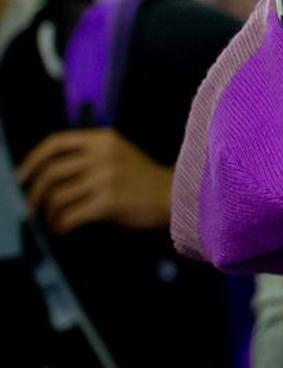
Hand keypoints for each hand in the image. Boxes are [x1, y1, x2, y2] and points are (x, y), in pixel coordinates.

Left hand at [17, 127, 173, 232]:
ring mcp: (106, 178)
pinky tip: (64, 228)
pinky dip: (61, 225)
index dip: (33, 160)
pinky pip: (70, 215)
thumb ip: (88, 155)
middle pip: (51, 172)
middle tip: (32, 207)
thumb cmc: (143, 179)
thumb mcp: (118, 154)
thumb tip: (46, 173)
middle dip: (34, 194)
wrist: (176, 196)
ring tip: (54, 219)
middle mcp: (104, 155)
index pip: (56, 142)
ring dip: (49, 212)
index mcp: (104, 139)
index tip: (22, 177)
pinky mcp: (109, 202)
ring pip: (58, 197)